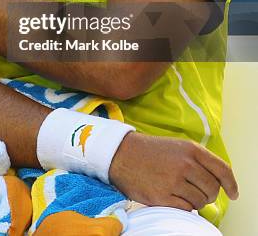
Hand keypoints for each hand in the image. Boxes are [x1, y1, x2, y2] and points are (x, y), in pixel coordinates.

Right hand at [109, 131, 238, 210]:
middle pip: (213, 189)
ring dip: (194, 200)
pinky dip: (182, 206)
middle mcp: (185, 164)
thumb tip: (219, 182)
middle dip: (208, 194)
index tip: (234, 193)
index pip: (223, 170)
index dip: (231, 184)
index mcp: (191, 149)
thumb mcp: (178, 146)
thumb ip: (199, 160)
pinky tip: (170, 195)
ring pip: (200, 201)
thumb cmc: (151, 151)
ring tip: (178, 190)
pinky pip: (186, 209)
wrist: (122, 154)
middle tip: (195, 190)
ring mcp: (174, 180)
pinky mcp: (162, 196)